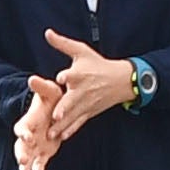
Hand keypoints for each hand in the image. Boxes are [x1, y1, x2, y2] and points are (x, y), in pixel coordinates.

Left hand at [12, 32, 138, 169]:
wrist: (122, 80)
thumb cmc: (98, 64)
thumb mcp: (81, 51)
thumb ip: (62, 44)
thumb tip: (47, 32)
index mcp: (80, 74)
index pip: (73, 75)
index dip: (66, 76)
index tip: (61, 78)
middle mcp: (83, 90)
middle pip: (73, 100)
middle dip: (65, 107)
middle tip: (56, 115)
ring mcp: (87, 103)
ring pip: (73, 115)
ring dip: (63, 125)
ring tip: (52, 134)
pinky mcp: (90, 112)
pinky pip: (79, 123)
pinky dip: (71, 130)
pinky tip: (62, 138)